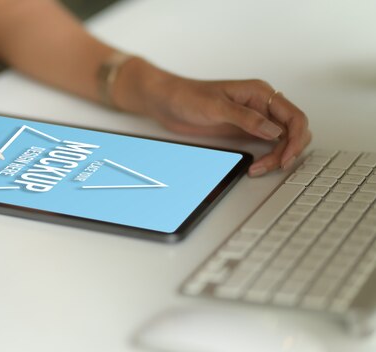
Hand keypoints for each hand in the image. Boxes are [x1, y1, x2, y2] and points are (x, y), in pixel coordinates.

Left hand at [113, 59, 310, 176]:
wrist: (167, 102)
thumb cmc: (188, 96)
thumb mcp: (216, 107)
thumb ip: (246, 118)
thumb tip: (274, 130)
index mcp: (260, 92)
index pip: (294, 115)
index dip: (297, 138)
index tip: (286, 156)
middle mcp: (261, 104)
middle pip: (292, 130)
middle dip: (288, 150)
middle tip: (273, 166)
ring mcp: (254, 118)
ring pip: (282, 140)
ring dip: (277, 156)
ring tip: (260, 168)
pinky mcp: (245, 130)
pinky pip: (267, 145)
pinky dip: (267, 157)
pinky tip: (257, 165)